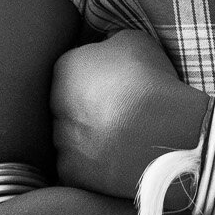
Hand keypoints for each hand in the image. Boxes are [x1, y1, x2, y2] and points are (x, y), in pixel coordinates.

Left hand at [51, 29, 208, 199]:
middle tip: (121, 111)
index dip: (98, 76)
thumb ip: (112, 44)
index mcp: (65, 69)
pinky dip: (96, 166)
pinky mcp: (70, 173)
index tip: (118, 83)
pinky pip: (81, 168)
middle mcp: (55, 105)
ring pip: (73, 138)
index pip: (75, 69)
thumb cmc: (149, 81)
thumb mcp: (134, 40)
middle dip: (90, 108)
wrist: (159, 132)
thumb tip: (108, 50)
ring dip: (92, 138)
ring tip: (124, 139)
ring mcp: (61, 142)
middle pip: (71, 105)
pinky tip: (119, 160)